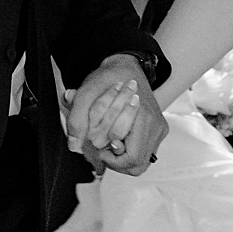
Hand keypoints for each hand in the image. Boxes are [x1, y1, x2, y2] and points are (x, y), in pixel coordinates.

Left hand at [66, 55, 166, 176]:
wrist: (124, 67)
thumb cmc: (109, 78)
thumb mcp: (86, 94)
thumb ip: (77, 119)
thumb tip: (74, 144)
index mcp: (143, 117)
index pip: (133, 157)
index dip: (113, 159)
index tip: (101, 149)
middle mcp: (155, 125)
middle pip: (139, 164)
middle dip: (118, 163)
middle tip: (105, 151)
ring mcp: (158, 129)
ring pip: (143, 161)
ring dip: (124, 159)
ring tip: (111, 147)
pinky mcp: (157, 130)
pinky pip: (145, 153)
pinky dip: (130, 152)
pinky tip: (119, 141)